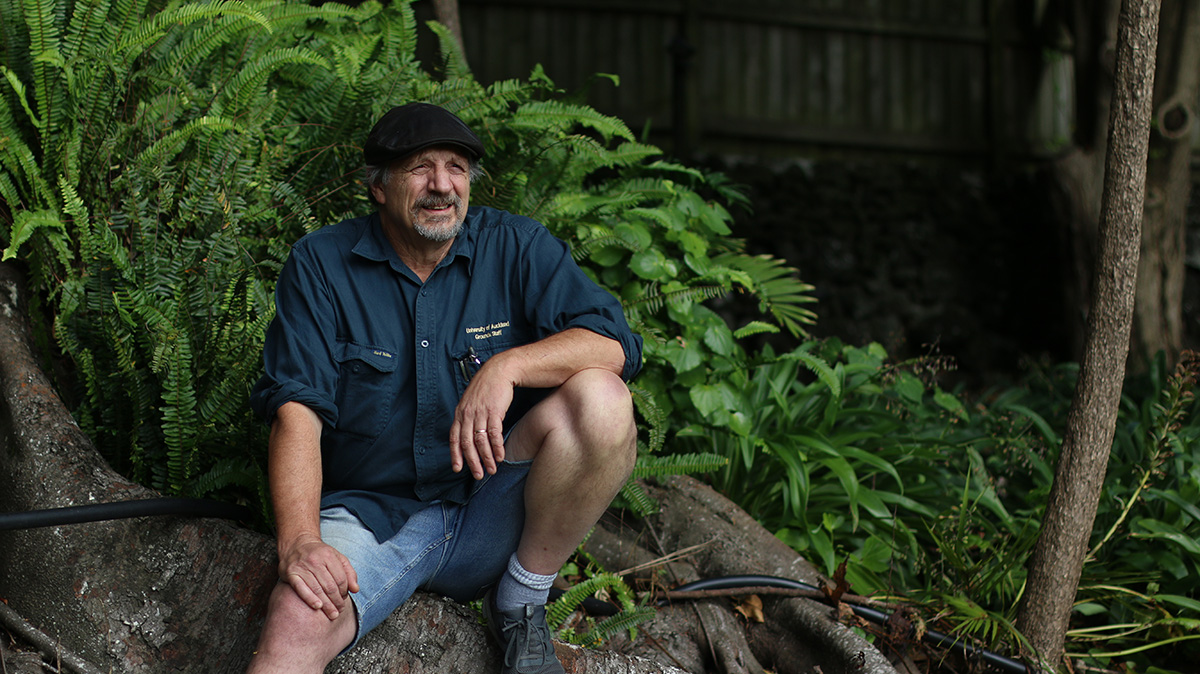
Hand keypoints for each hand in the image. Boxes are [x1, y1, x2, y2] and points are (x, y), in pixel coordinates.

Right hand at [278, 533, 359, 620]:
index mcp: (328, 556)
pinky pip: (301, 588)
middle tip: (339, 612)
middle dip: (336, 601)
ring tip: (332, 614)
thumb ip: (349, 573)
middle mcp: (315, 560)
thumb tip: (356, 590)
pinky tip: (317, 606)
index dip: (344, 591)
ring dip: (326, 604)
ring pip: (317, 589)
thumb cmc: (320, 554)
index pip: (340, 578)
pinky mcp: (290, 573)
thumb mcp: (337, 558)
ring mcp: (302, 567)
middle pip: (330, 586)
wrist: (296, 544)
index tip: (344, 599)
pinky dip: (309, 598)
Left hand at [449, 358, 514, 478]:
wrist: (500, 370)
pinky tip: (500, 456)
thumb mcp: (472, 401)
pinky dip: (497, 447)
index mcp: (460, 413)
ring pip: (480, 441)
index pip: (454, 437)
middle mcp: (468, 414)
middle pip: (467, 443)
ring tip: (492, 469)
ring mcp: (480, 413)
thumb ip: (468, 416)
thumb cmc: (487, 386)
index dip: (455, 454)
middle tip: (478, 474)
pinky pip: (494, 434)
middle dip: (472, 462)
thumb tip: (469, 433)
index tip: (458, 468)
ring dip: (486, 458)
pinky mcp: (494, 411)